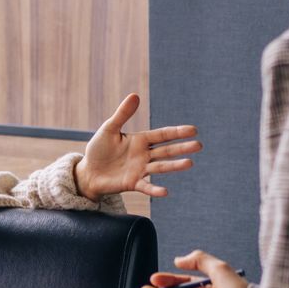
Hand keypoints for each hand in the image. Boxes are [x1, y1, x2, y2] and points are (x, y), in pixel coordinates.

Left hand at [75, 93, 201, 199]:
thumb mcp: (109, 129)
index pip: (162, 135)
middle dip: (182, 148)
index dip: (177, 132)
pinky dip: (155, 189)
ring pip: (160, 167)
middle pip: (166, 150)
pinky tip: (165, 192)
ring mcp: (140, 170)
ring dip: (174, 165)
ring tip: (190, 163)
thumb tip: (135, 95)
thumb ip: (122, 114)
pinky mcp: (133, 184)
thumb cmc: (99, 149)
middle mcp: (144, 155)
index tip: (193, 130)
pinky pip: (146, 187)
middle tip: (199, 145)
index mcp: (140, 140)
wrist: (89, 172)